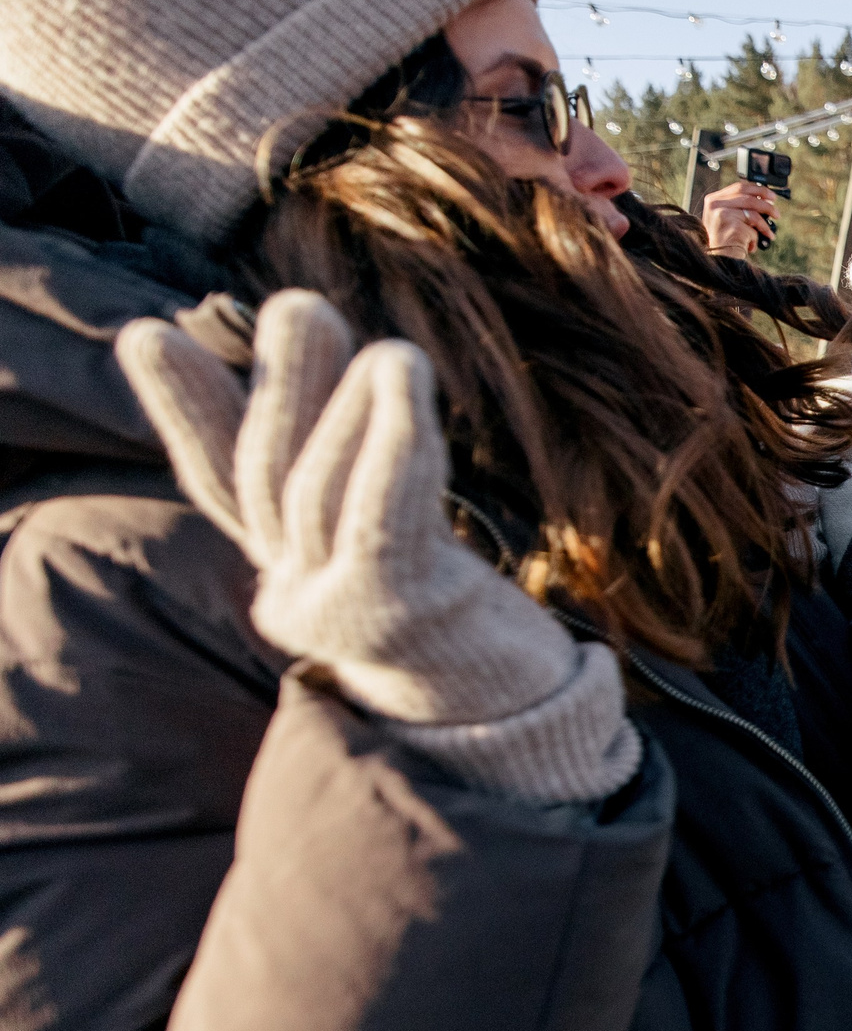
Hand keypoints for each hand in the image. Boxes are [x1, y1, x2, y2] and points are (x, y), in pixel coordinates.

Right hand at [116, 294, 636, 801]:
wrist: (524, 724)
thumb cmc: (472, 624)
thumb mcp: (399, 543)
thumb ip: (359, 474)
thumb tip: (355, 368)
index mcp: (291, 573)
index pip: (226, 483)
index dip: (186, 411)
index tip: (147, 337)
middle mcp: (295, 595)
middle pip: (274, 477)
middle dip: (284, 387)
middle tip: (298, 306)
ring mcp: (333, 612)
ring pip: (320, 492)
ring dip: (348, 405)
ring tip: (389, 349)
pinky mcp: (389, 615)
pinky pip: (379, 516)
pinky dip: (391, 441)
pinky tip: (403, 380)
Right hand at [702, 180, 777, 255]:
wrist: (718, 259)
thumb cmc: (725, 240)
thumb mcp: (728, 218)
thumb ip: (740, 206)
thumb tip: (765, 199)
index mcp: (713, 200)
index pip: (739, 187)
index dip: (758, 190)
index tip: (771, 195)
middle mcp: (715, 205)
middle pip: (748, 198)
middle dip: (767, 206)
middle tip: (777, 213)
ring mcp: (723, 215)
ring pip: (753, 214)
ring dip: (765, 225)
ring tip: (769, 233)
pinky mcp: (732, 227)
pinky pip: (752, 229)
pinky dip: (756, 238)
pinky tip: (751, 246)